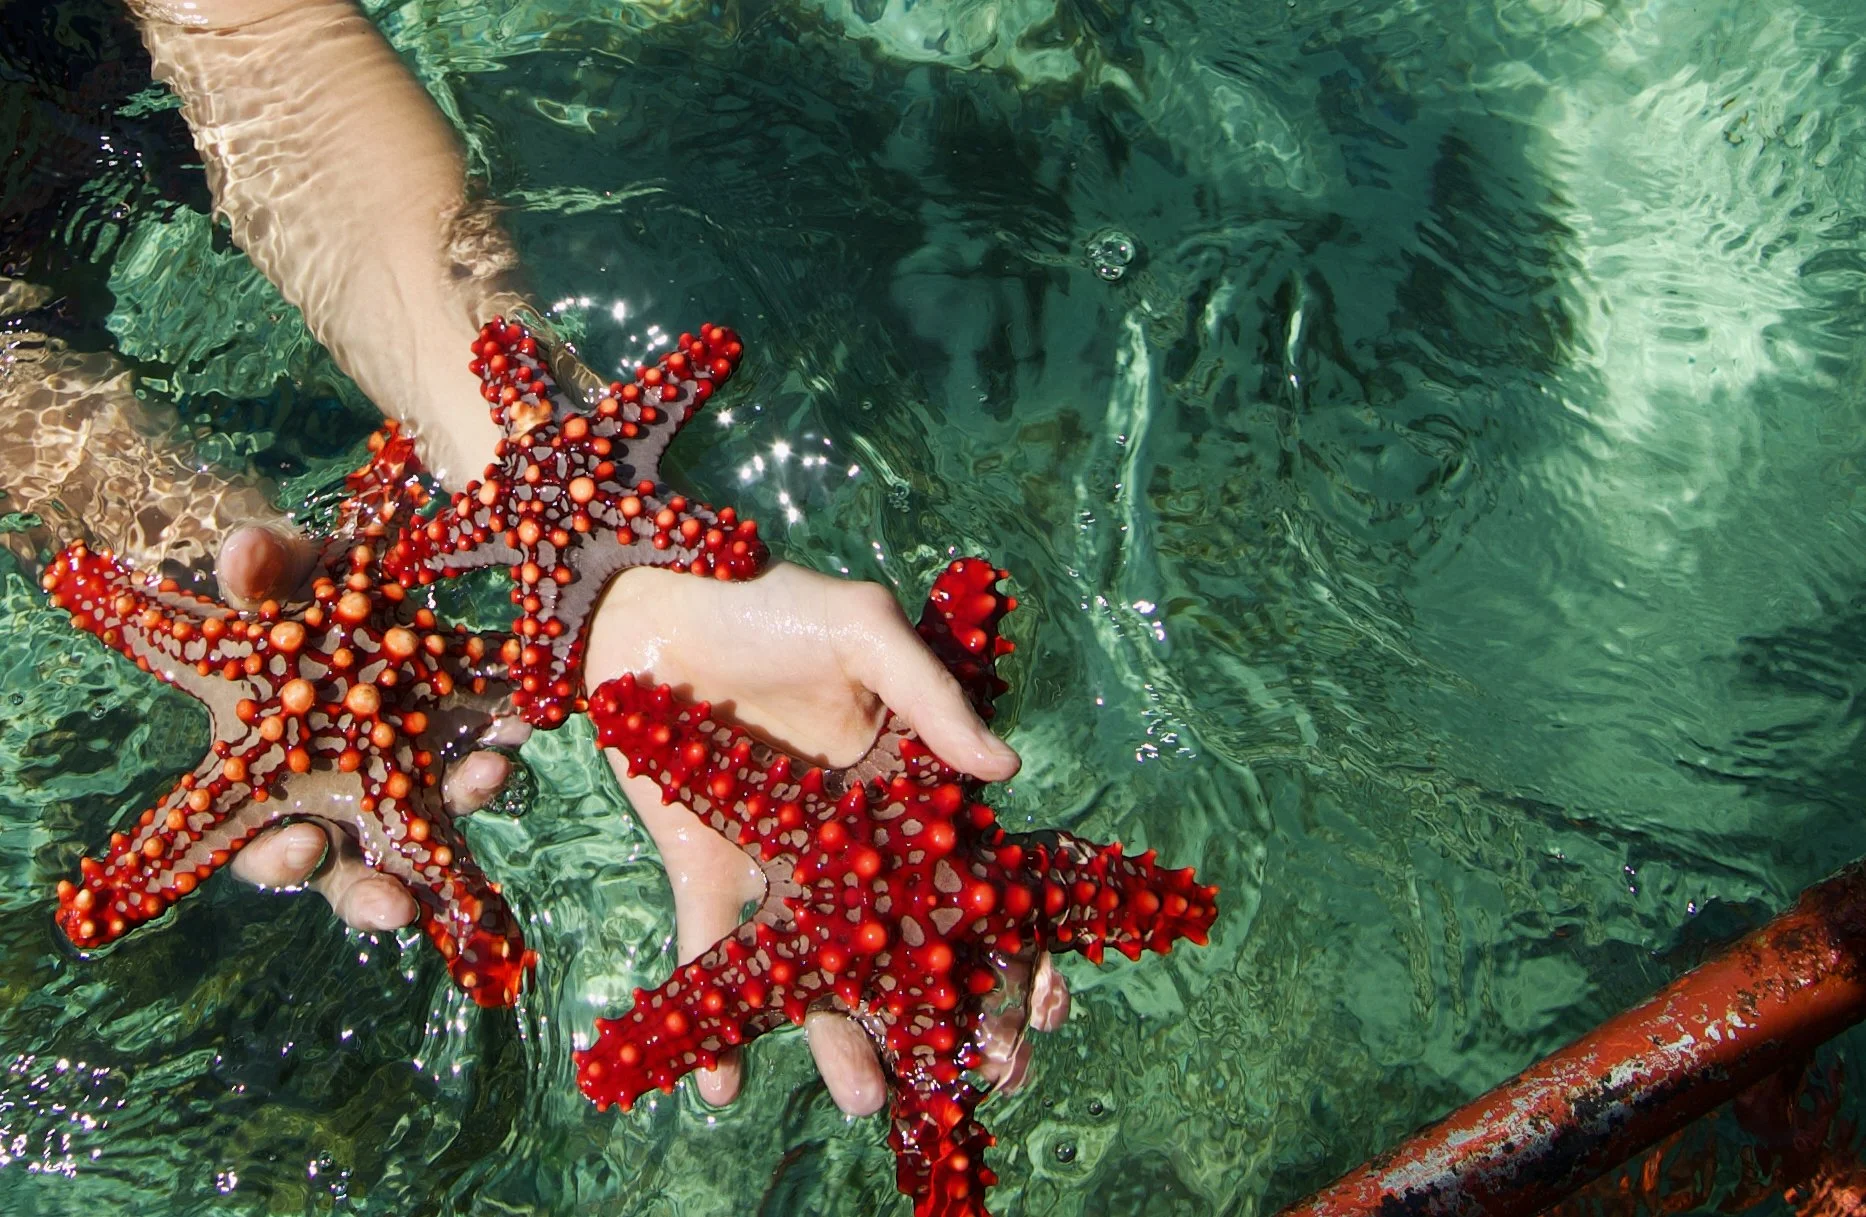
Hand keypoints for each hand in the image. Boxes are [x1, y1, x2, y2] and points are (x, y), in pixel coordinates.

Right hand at [213, 524, 523, 929]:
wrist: (341, 583)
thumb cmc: (281, 601)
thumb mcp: (265, 581)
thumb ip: (255, 572)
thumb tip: (243, 552)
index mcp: (274, 786)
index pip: (267, 850)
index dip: (280, 861)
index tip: (302, 847)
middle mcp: (343, 805)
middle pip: (356, 876)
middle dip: (377, 895)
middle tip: (402, 902)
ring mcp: (405, 782)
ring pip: (433, 832)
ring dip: (465, 802)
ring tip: (493, 771)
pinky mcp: (457, 744)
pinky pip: (481, 759)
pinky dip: (500, 741)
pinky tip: (521, 717)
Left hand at [584, 561, 1071, 1114]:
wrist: (649, 607)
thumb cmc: (769, 603)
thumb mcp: (860, 628)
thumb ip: (929, 693)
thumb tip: (1005, 771)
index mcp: (904, 793)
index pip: (972, 880)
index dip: (1015, 943)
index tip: (1046, 1005)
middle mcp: (849, 847)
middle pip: (903, 949)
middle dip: (938, 1019)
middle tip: (967, 1077)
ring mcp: (780, 869)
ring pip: (817, 973)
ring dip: (837, 1041)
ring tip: (862, 1098)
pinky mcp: (708, 875)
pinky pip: (711, 958)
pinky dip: (709, 1022)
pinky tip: (720, 1087)